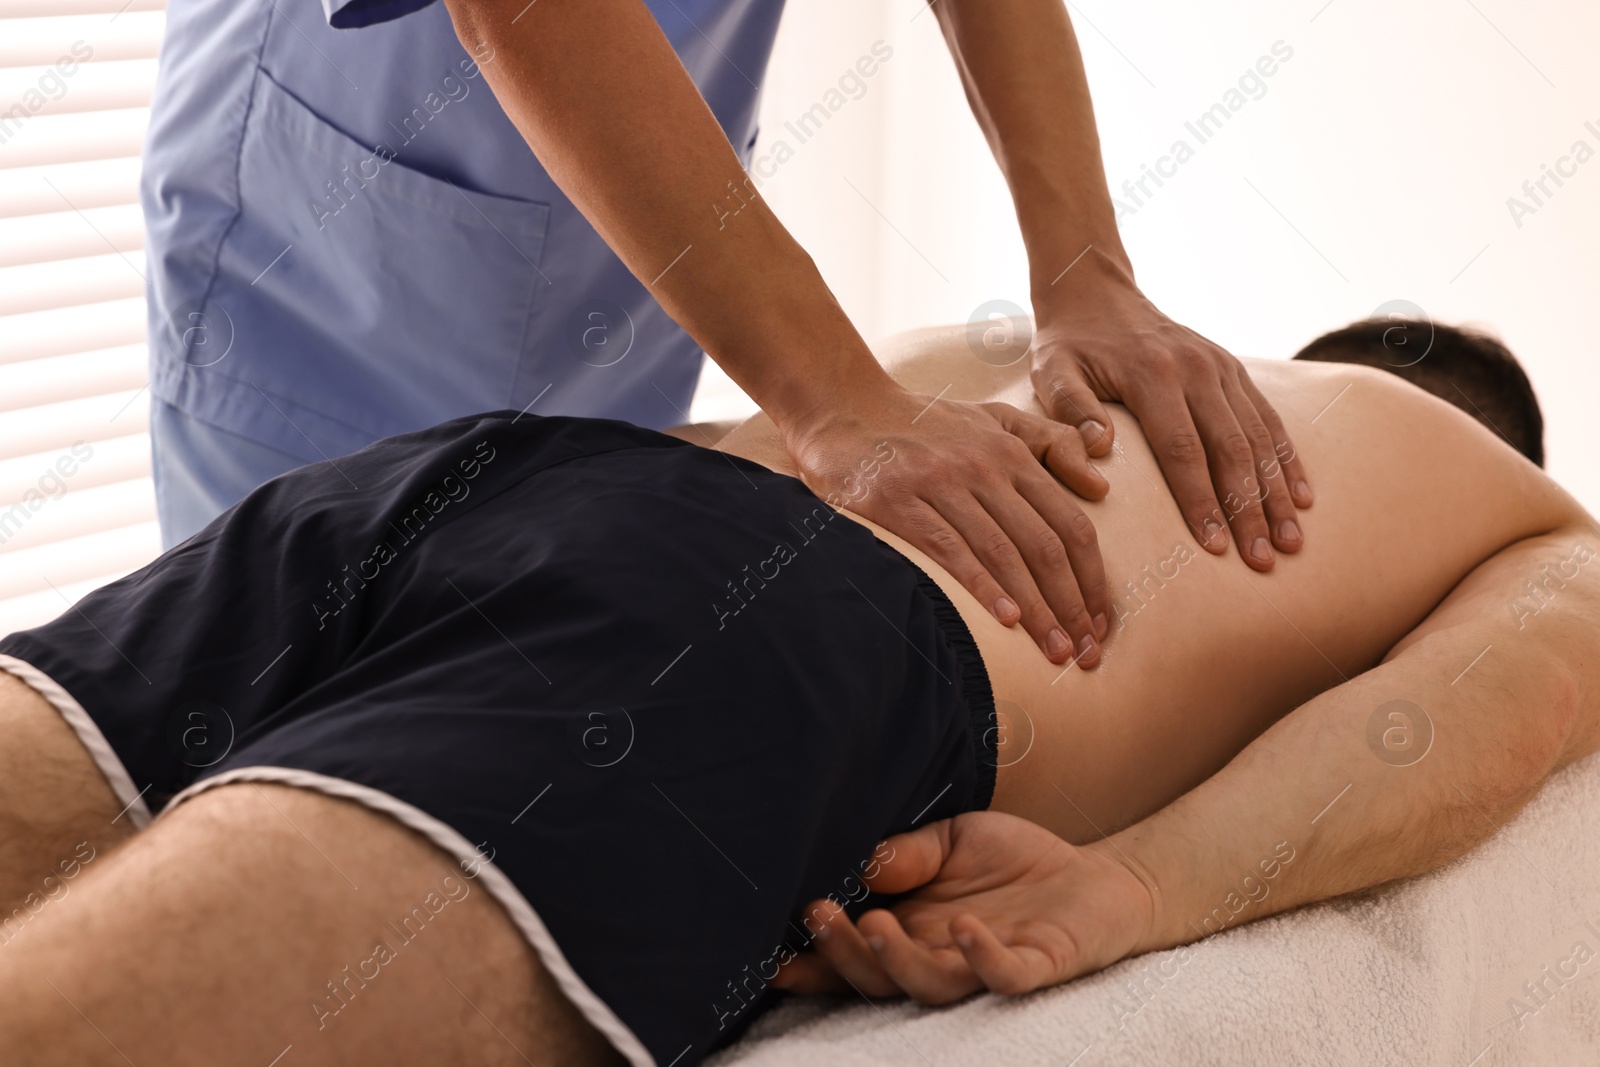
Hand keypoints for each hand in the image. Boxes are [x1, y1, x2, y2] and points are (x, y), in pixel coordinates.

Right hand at [773, 811, 1155, 1002]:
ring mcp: (985, 967)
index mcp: (910, 931)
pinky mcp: (1036, 967)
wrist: (1096, 878)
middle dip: (843, 954)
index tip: (770, 951)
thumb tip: (859, 862)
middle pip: (880, 978)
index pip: (852, 955)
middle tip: (818, 915)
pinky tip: (966, 930)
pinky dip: (984, 961)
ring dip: (900, 961)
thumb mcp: (951, 840)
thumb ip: (907, 853)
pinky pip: (1006, 976)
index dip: (813, 958)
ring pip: (932, 986)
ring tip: (877, 926)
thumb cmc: (1015, 865)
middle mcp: (940, 958)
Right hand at [785, 383, 1110, 664]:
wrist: (842, 405)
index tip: (1102, 624)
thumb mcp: (993, 417)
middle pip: (1044, 546)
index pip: (1070, 524)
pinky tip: (1005, 620)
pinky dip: (982, 585)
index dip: (1093, 579)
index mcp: (1011, 453)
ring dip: (1036, 609)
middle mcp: (983, 467)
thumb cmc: (921, 422)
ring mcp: (941, 483)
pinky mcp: (898, 500)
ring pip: (1003, 553)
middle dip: (1072, 606)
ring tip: (1056, 651)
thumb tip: (1101, 486)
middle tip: (1087, 654)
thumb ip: (1050, 442)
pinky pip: (949, 549)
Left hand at [1030, 251, 1312, 570]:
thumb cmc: (1068, 344)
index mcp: (1152, 374)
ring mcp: (1221, 367)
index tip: (1215, 545)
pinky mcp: (1233, 369)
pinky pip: (1268, 419)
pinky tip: (1302, 498)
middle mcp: (1197, 369)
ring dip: (1277, 493)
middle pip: (1231, 449)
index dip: (1201, 500)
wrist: (1095, 292)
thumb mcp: (1051, 370)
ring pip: (1259, 438)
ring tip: (1290, 542)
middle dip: (1250, 509)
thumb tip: (1099, 450)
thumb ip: (1071, 409)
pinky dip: (1287, 460)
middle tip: (1262, 561)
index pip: (1182, 449)